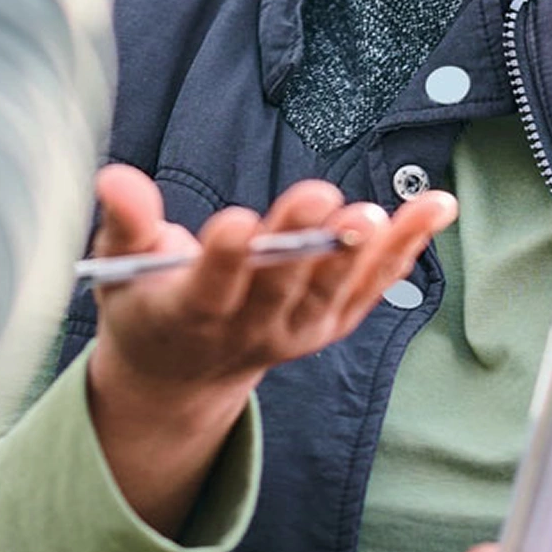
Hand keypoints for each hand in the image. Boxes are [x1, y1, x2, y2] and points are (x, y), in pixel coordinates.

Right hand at [84, 165, 455, 535]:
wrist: (183, 374)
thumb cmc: (147, 303)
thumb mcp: (120, 267)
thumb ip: (126, 222)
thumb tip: (114, 177)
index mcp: (188, 315)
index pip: (209, 288)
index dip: (224, 259)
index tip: (236, 224)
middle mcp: (248, 331)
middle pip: (278, 286)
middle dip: (301, 242)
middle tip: (321, 198)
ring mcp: (296, 331)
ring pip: (333, 290)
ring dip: (360, 252)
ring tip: (378, 214)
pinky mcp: (331, 324)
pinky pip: (373, 286)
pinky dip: (406, 248)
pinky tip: (436, 207)